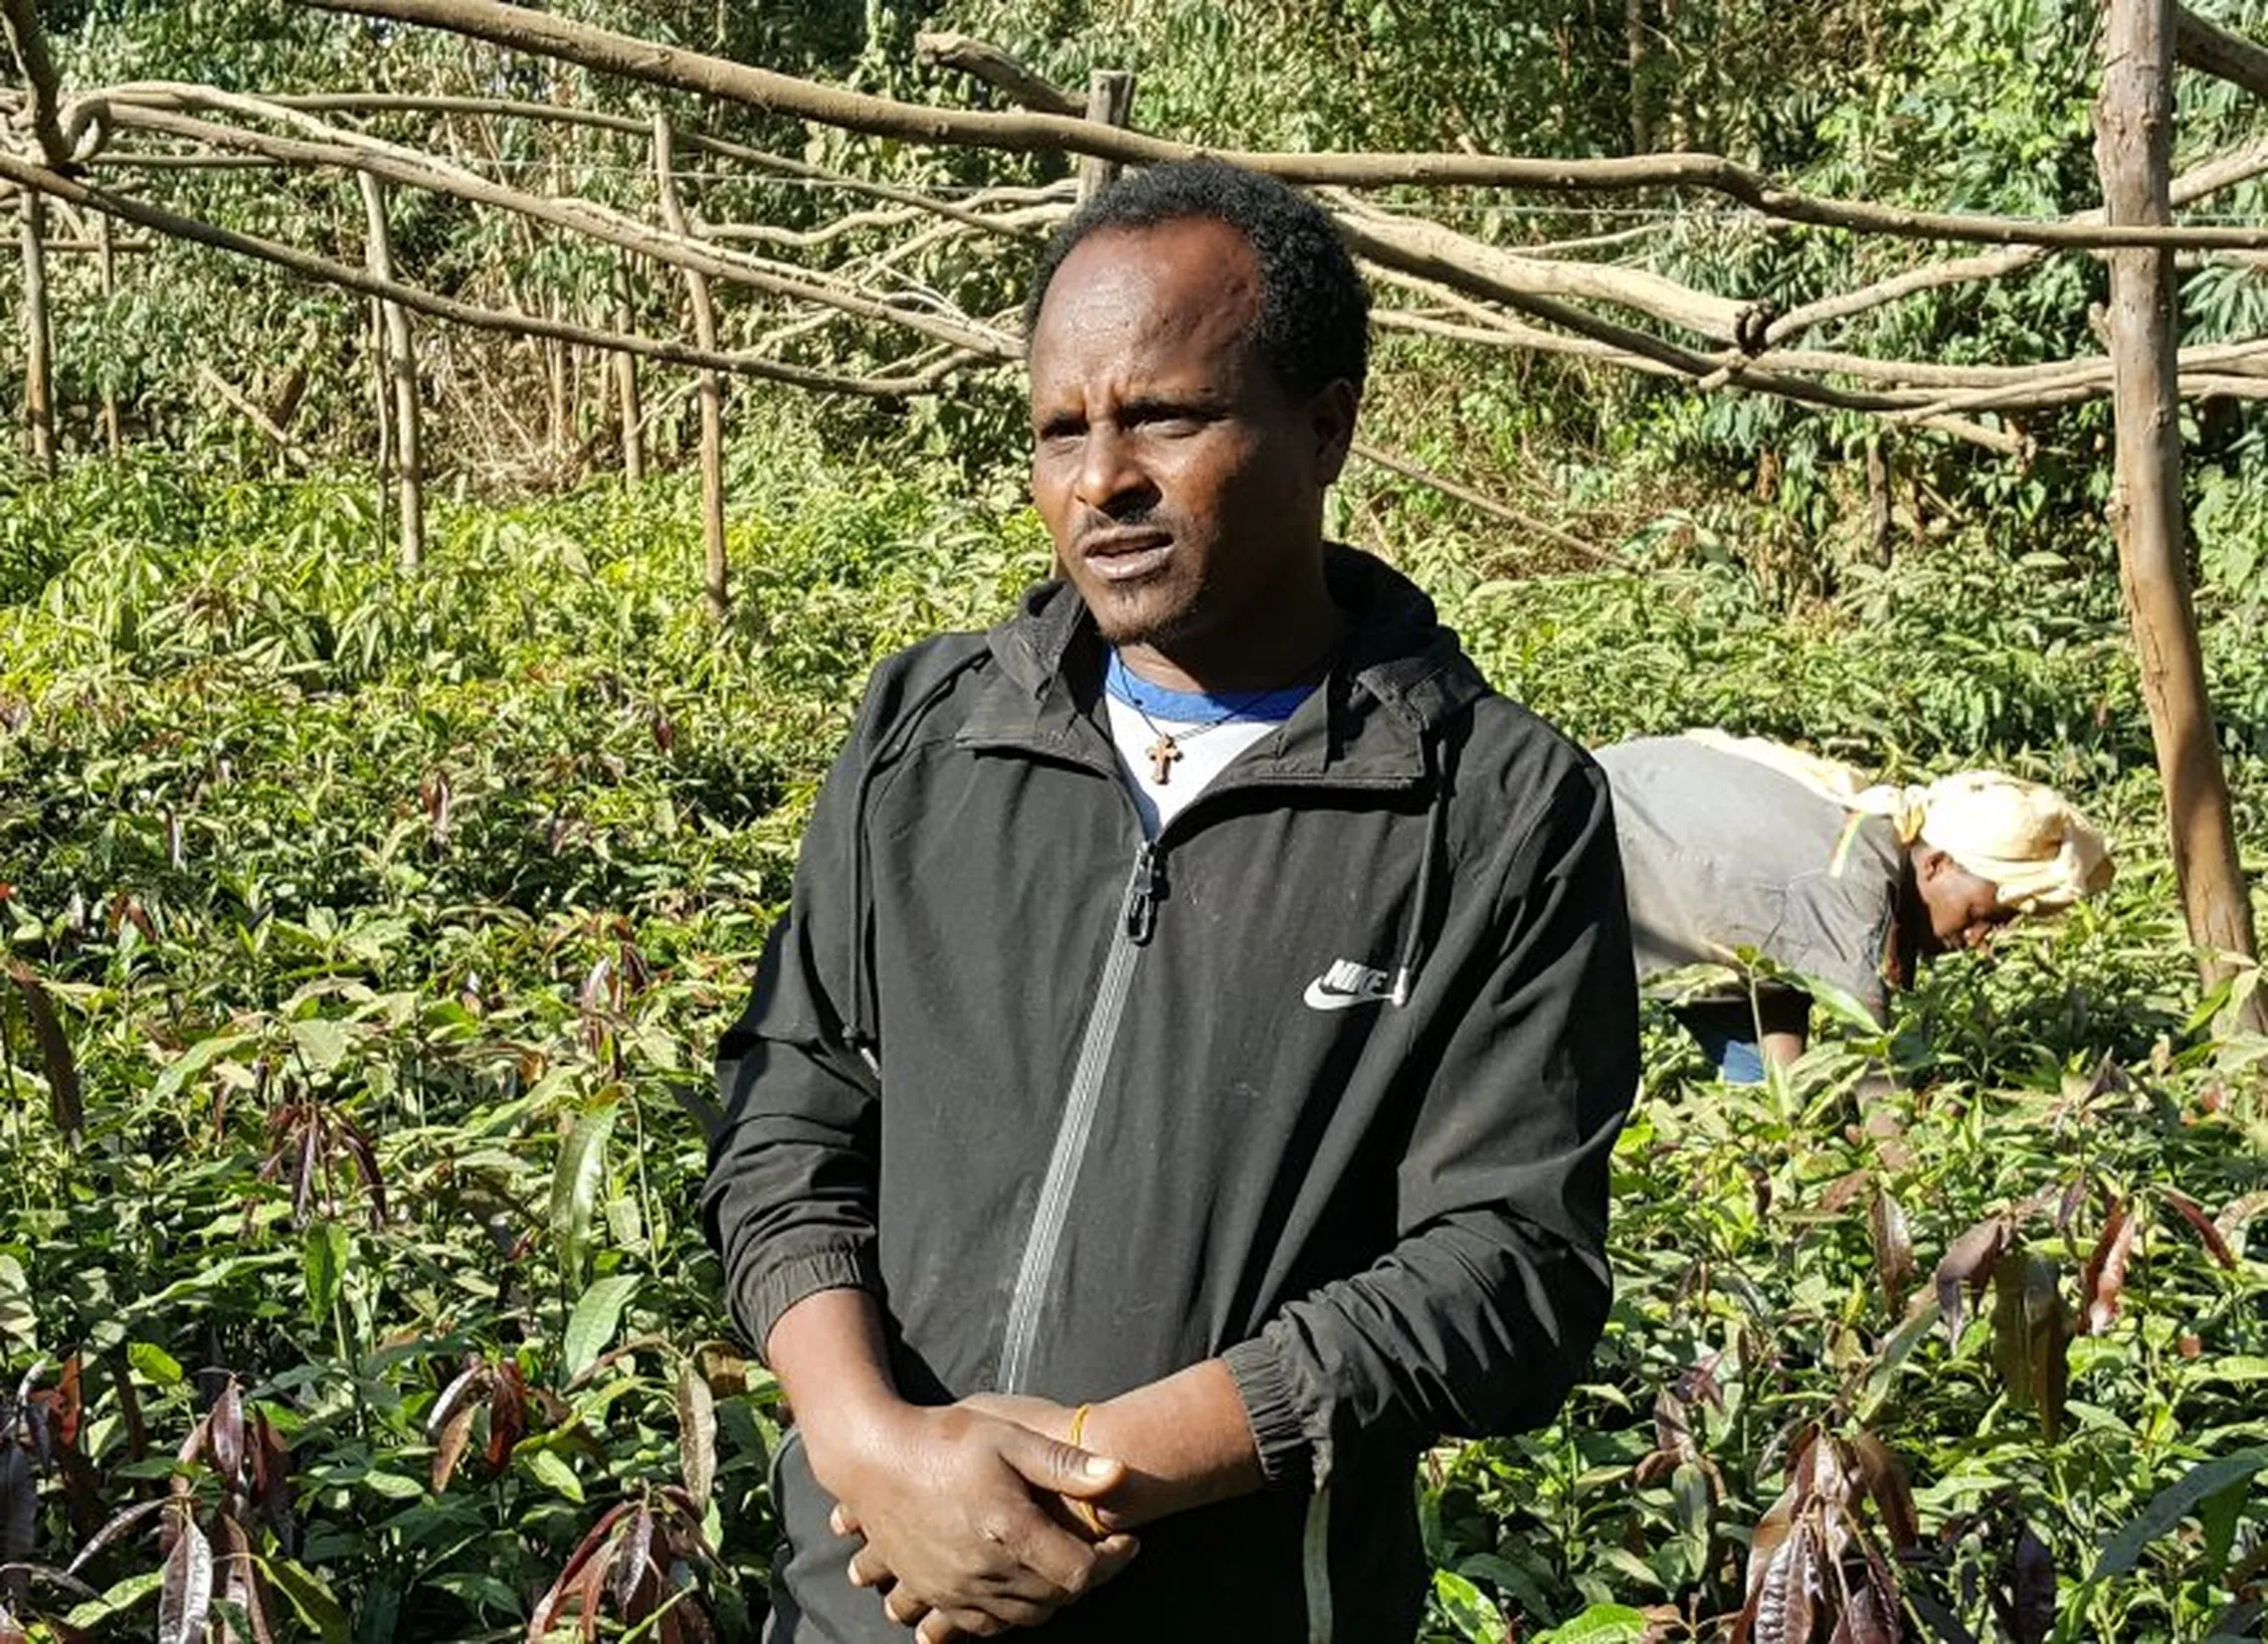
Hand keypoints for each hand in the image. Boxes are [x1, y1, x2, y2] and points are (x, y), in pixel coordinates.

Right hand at [812, 1402, 1138, 1639]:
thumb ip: (1064, 1463)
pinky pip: (980, 1627)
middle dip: (1084, 1577)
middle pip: (1055, 1599)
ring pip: (1021, 1618)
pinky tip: (1014, 1591)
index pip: (1080, 1572)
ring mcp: (954, 1589)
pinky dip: (1005, 1616)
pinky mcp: (932, 1594)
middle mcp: (983, 1570)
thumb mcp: (1008, 1436)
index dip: (1112, 1560)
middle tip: (1095, 1548)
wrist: (872, 1457)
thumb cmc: (944, 1439)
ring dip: (1047, 1598)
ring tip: (1057, 1565)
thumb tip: (1120, 1474)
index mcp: (1008, 1530)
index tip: (1125, 1539)